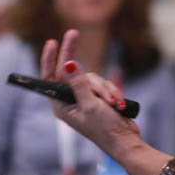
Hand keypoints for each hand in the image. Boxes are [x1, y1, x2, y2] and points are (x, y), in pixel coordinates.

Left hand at [41, 29, 141, 153]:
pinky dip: (113, 92)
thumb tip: (67, 63)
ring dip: (105, 89)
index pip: (50, 77)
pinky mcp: (100, 99)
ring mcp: (86, 99)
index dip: (49, 59)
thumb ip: (79, 83)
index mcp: (62, 105)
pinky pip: (105, 85)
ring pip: (93, 78)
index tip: (51, 42)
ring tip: (112, 104)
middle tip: (73, 33)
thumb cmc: (104, 129)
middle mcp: (71, 101)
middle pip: (73, 72)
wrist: (126, 141)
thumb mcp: (90, 104)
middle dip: (82, 67)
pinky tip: (118, 105)